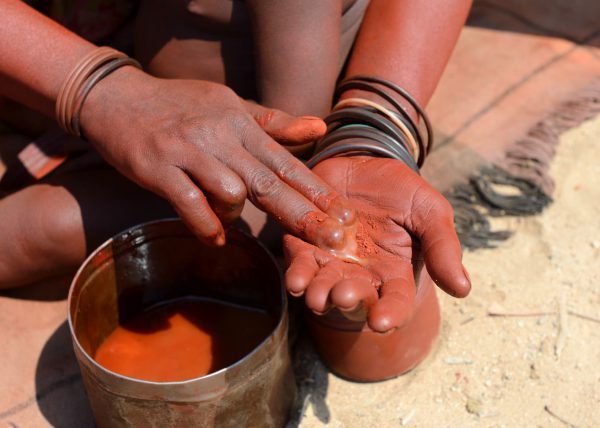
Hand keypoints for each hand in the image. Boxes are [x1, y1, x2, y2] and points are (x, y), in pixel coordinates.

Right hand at [79, 67, 349, 246]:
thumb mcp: (230, 106)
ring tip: (225, 220)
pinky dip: (206, 226)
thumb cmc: (179, 107)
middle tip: (332, 241)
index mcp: (240, 123)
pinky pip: (190, 203)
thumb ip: (274, 123)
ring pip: (231, 192)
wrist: (117, 98)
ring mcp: (188, 151)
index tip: (344, 216)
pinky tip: (213, 236)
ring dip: (234, 216)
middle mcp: (220, 136)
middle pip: (268, 182)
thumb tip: (320, 126)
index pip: (286, 162)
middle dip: (304, 215)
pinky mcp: (158, 167)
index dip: (317, 191)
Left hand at [284, 156, 470, 332]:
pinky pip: (300, 265)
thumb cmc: (400, 192)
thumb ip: (443, 247)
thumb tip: (463, 290)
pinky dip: (297, 275)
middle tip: (346, 296)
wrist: (363, 163)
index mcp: (393, 271)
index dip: (389, 314)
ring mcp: (331, 262)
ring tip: (318, 296)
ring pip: (323, 287)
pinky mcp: (305, 245)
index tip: (382, 322)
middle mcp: (360, 274)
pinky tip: (295, 282)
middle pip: (355, 297)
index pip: (394, 301)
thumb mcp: (429, 212)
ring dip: (319, 294)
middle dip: (348, 300)